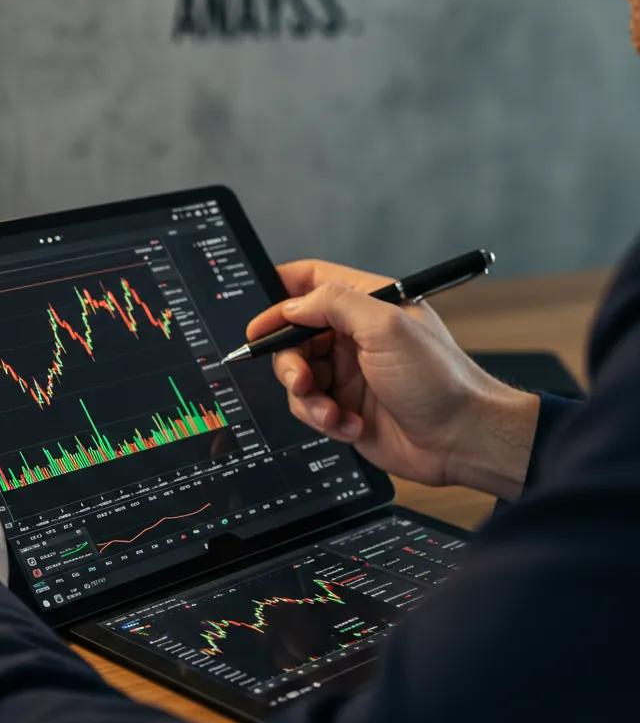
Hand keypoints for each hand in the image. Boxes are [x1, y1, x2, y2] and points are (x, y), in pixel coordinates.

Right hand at [247, 260, 539, 498]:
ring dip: (307, 397)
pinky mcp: (345, 406)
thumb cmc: (440, 380)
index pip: (311, 282)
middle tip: (300, 379)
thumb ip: (334, 304)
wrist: (462, 440)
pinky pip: (310, 407)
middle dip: (290, 360)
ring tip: (331, 411)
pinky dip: (323, 418)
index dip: (279, 297)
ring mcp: (348, 372)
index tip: (260, 322)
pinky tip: (350, 425)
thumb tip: (292, 305)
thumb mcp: (386, 327)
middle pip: (294, 335)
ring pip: (297, 375)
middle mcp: (354, 335)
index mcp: (367, 303)